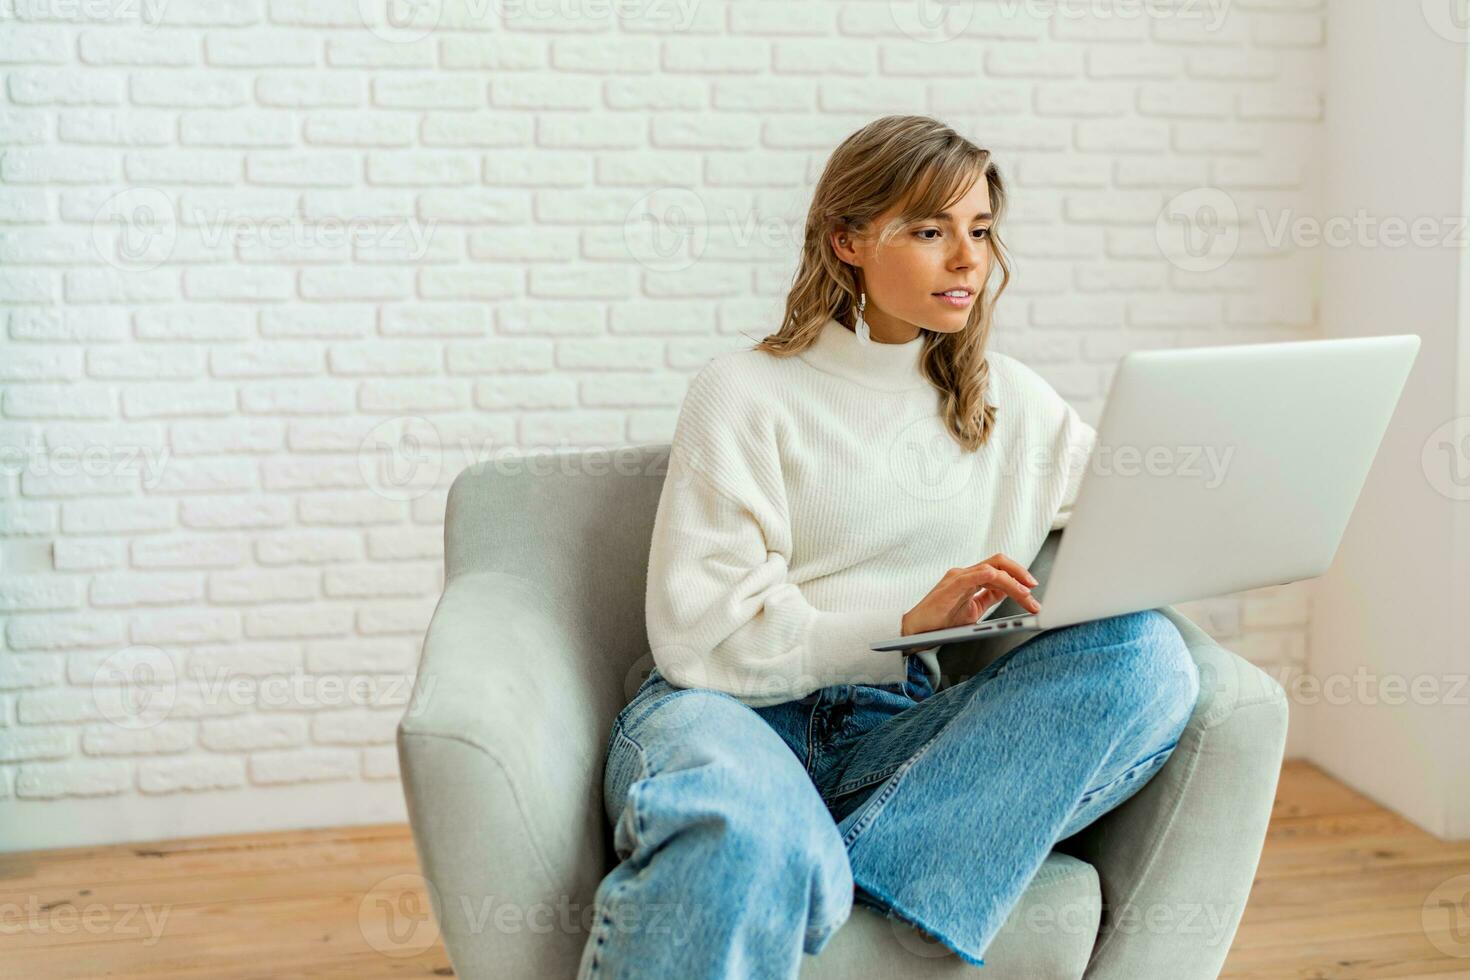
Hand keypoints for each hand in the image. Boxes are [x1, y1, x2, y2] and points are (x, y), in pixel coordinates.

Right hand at [901, 553, 1040, 637]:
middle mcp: (964, 574)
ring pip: (994, 568)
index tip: (1032, 591)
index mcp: (969, 579)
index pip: (999, 570)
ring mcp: (958, 577)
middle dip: (1020, 572)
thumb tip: (1007, 593)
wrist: (916, 632)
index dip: (1018, 577)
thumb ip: (988, 598)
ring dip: (1015, 581)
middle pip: (999, 562)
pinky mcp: (953, 583)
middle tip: (1034, 588)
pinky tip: (1010, 588)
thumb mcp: (972, 611)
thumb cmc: (939, 624)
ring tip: (1027, 596)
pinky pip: (980, 574)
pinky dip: (999, 579)